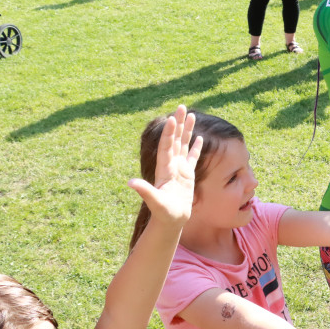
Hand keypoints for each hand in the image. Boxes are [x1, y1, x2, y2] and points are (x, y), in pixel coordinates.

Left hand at [127, 105, 202, 226]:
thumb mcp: (154, 202)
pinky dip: (195, 147)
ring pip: (183, 145)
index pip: (166, 146)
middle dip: (178, 123)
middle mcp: (171, 165)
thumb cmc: (164, 213)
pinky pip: (192, 157)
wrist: (170, 221)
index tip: (172, 119)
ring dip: (187, 130)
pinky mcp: (187, 175)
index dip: (169, 133)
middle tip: (181, 107)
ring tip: (191, 115)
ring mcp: (179, 169)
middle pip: (175, 140)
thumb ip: (144, 191)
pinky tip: (199, 137)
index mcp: (164, 169)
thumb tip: (130, 183)